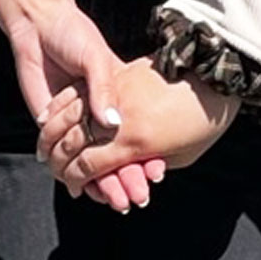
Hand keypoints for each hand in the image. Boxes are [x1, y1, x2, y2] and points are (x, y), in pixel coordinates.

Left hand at [4, 1, 166, 210]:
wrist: (39, 27)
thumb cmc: (73, 36)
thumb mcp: (96, 59)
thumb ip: (103, 90)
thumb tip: (111, 123)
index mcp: (118, 97)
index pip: (136, 134)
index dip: (147, 154)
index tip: (156, 174)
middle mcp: (100, 115)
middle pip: (118, 154)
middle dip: (128, 177)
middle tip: (139, 197)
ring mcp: (79, 123)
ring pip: (98, 162)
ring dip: (108, 182)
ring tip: (120, 200)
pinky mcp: (55, 127)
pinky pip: (71, 159)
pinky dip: (83, 178)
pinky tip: (91, 191)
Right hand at [37, 56, 236, 197]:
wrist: (216, 76)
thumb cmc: (205, 122)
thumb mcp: (181, 156)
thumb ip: (147, 163)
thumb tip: (129, 171)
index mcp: (135, 143)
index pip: (89, 166)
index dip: (74, 179)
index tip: (71, 186)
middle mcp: (120, 119)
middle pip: (74, 142)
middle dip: (57, 159)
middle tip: (50, 168)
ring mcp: (117, 93)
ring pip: (70, 115)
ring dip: (51, 133)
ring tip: (43, 146)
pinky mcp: (120, 73)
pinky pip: (81, 91)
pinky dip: (62, 105)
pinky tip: (51, 115)